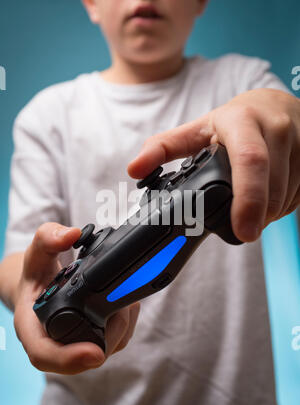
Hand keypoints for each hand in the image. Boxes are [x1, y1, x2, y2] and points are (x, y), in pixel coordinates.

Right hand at [13, 223, 139, 374]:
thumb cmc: (37, 274)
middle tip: (124, 306)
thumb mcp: (37, 252)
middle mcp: (54, 342)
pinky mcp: (94, 340)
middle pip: (85, 356)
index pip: (45, 354)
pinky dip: (125, 322)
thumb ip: (48, 238)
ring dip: (122, 325)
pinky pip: (115, 340)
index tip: (94, 353)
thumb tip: (70, 234)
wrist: (42, 286)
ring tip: (124, 299)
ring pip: (106, 347)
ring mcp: (75, 344)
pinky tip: (125, 302)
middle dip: (111, 332)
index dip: (69, 359)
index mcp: (33, 327)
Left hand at [128, 88, 299, 242]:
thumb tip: (134, 169)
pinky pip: (299, 195)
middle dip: (257, 218)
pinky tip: (269, 196)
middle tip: (243, 230)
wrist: (275, 105)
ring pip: (287, 196)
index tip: (242, 233)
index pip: (250, 162)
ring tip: (252, 205)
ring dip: (269, 213)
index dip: (247, 201)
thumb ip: (164, 149)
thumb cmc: (234, 121)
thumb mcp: (197, 130)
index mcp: (242, 121)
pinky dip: (282, 206)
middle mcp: (276, 127)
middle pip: (272, 189)